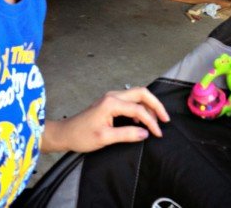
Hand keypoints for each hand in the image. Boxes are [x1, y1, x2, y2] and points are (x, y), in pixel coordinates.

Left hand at [42, 87, 169, 153]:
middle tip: (165, 118)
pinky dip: (141, 107)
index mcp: (112, 103)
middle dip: (156, 105)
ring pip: (137, 95)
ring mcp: (112, 97)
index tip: (158, 133)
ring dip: (149, 105)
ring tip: (156, 121)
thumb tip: (146, 133)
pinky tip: (142, 120)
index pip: (139, 109)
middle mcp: (113, 95)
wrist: (65, 133)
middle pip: (142, 93)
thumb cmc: (81, 136)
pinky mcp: (111, 101)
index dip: (151, 121)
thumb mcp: (104, 138)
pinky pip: (131, 100)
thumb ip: (127, 134)